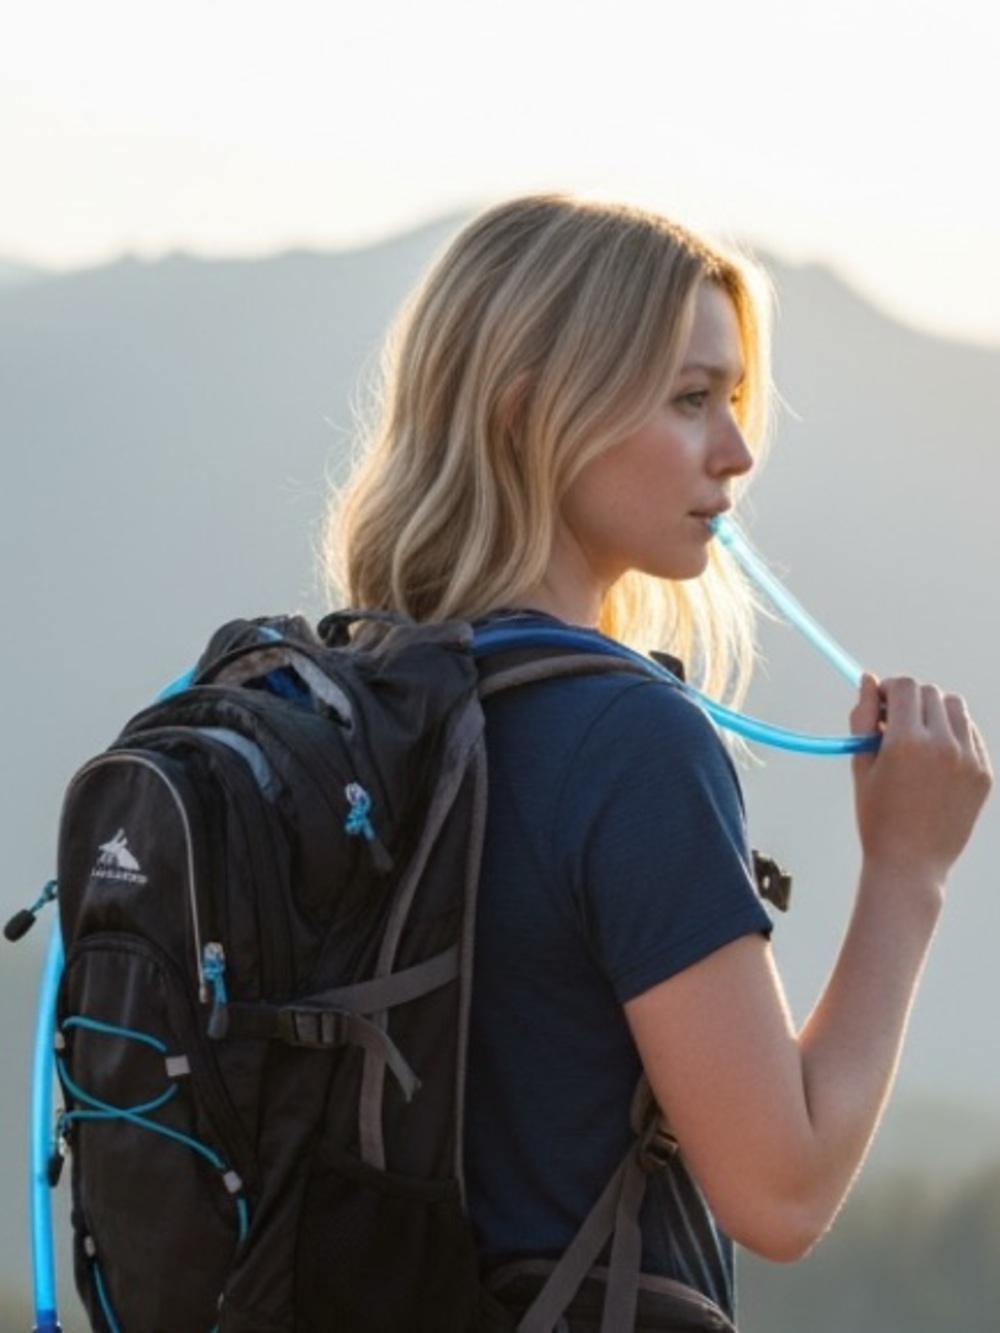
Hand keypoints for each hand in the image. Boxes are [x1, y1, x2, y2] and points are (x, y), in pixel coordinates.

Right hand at [850, 674, 991, 887]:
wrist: (911, 864)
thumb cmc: (877, 816)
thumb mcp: (861, 765)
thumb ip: (862, 718)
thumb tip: (867, 680)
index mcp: (905, 741)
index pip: (904, 686)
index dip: (888, 689)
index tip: (880, 704)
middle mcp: (942, 745)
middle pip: (930, 692)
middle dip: (910, 700)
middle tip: (895, 723)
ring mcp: (968, 759)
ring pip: (955, 708)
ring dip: (935, 712)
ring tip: (918, 738)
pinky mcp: (983, 774)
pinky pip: (971, 735)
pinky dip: (954, 734)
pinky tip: (936, 756)